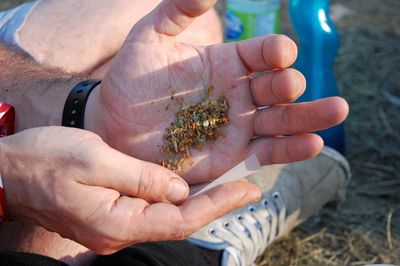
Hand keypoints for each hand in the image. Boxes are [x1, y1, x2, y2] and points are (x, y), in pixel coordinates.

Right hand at [0, 127, 259, 253]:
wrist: (9, 171)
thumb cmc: (44, 161)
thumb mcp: (94, 160)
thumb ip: (140, 177)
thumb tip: (179, 189)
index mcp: (116, 223)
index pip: (181, 219)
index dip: (219, 204)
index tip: (249, 189)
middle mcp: (119, 233)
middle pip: (179, 220)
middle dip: (216, 203)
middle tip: (248, 186)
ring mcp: (114, 226)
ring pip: (168, 215)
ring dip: (199, 200)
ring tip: (230, 184)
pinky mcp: (111, 214)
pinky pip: (151, 209)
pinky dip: (175, 197)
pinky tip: (190, 184)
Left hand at [86, 0, 348, 183]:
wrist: (118, 127)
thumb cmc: (130, 81)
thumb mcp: (149, 38)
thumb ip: (177, 9)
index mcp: (227, 61)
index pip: (260, 52)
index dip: (273, 51)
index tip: (279, 53)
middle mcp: (240, 91)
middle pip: (277, 85)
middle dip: (289, 84)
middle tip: (290, 85)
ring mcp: (241, 123)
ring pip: (282, 118)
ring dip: (309, 115)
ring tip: (337, 111)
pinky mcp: (237, 153)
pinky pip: (269, 149)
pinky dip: (291, 148)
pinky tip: (312, 143)